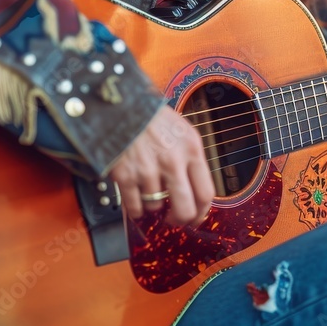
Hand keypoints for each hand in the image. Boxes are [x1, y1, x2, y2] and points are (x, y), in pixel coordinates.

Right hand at [109, 105, 214, 226]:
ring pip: (156, 208)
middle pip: (185, 208)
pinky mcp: (125, 176)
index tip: (195, 217)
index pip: (206, 193)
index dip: (202, 212)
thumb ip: (191, 159)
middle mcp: (173, 162)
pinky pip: (134, 207)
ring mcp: (148, 170)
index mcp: (191, 150)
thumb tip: (195, 190)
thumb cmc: (151, 118)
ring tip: (147, 193)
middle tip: (173, 220)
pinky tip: (135, 200)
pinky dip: (135, 209)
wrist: (119, 105)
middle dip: (180, 220)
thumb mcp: (182, 131)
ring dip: (152, 206)